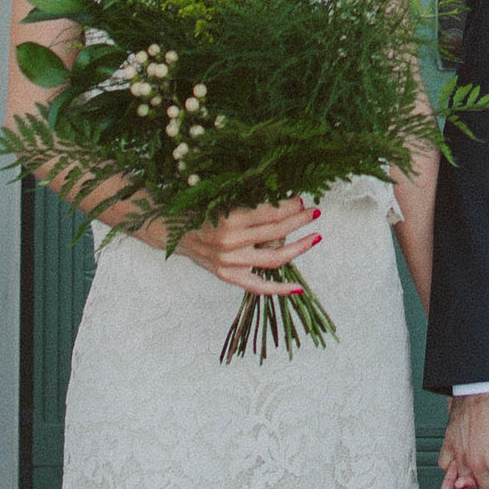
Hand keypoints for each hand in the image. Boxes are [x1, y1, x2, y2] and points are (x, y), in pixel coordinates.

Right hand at [169, 198, 321, 293]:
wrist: (173, 231)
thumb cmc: (200, 209)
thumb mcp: (224, 198)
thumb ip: (252, 202)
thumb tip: (287, 200)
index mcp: (230, 218)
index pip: (272, 213)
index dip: (291, 206)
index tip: (301, 200)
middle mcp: (231, 242)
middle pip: (277, 232)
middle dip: (299, 220)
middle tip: (314, 212)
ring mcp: (230, 262)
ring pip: (274, 258)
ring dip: (299, 247)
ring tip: (315, 237)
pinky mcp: (228, 276)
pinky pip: (258, 287)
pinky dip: (279, 290)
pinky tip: (299, 289)